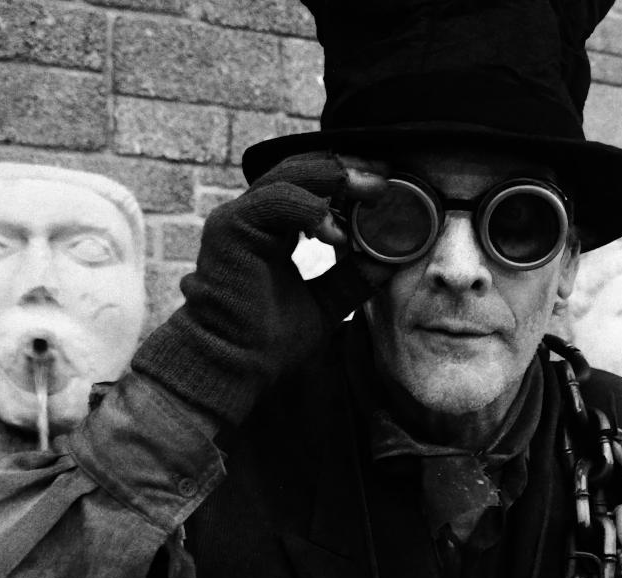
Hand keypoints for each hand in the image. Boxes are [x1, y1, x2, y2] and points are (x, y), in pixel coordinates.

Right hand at [130, 151, 395, 425]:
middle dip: (348, 171)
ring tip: (372, 195)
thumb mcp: (326, 302)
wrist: (234, 365)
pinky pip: (275, 201)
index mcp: (273, 228)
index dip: (349, 180)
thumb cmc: (269, 339)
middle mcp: (254, 216)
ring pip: (289, 176)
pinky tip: (337, 234)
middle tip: (385, 182)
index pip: (312, 185)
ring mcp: (239, 218)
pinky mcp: (230, 228)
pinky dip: (311, 210)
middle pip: (302, 170)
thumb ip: (353, 278)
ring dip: (335, 182)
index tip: (387, 186)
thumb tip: (391, 260)